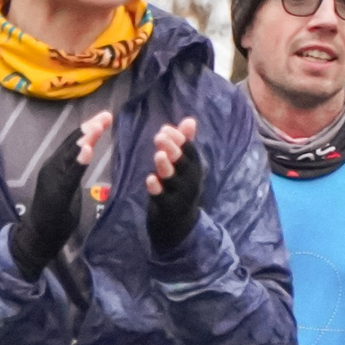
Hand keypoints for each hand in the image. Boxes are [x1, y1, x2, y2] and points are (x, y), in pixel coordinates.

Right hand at [9, 115, 105, 281]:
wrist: (38, 237)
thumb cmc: (55, 214)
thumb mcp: (69, 187)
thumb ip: (75, 170)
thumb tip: (85, 154)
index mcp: (57, 165)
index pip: (73, 143)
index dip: (88, 129)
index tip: (104, 117)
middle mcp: (52, 167)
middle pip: (71, 144)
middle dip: (89, 129)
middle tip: (106, 116)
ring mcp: (51, 178)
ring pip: (69, 155)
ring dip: (84, 140)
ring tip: (97, 127)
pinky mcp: (55, 192)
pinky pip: (69, 175)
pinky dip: (78, 162)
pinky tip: (87, 151)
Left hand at [146, 117, 203, 253]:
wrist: (179, 224)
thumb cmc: (180, 189)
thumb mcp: (185, 166)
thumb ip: (185, 143)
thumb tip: (190, 120)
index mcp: (194, 168)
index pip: (190, 150)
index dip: (179, 139)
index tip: (166, 128)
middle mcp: (190, 181)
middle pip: (183, 163)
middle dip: (173, 149)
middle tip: (160, 136)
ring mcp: (180, 195)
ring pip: (173, 179)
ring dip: (166, 167)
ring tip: (158, 155)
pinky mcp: (168, 207)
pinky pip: (162, 197)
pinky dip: (157, 188)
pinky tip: (150, 180)